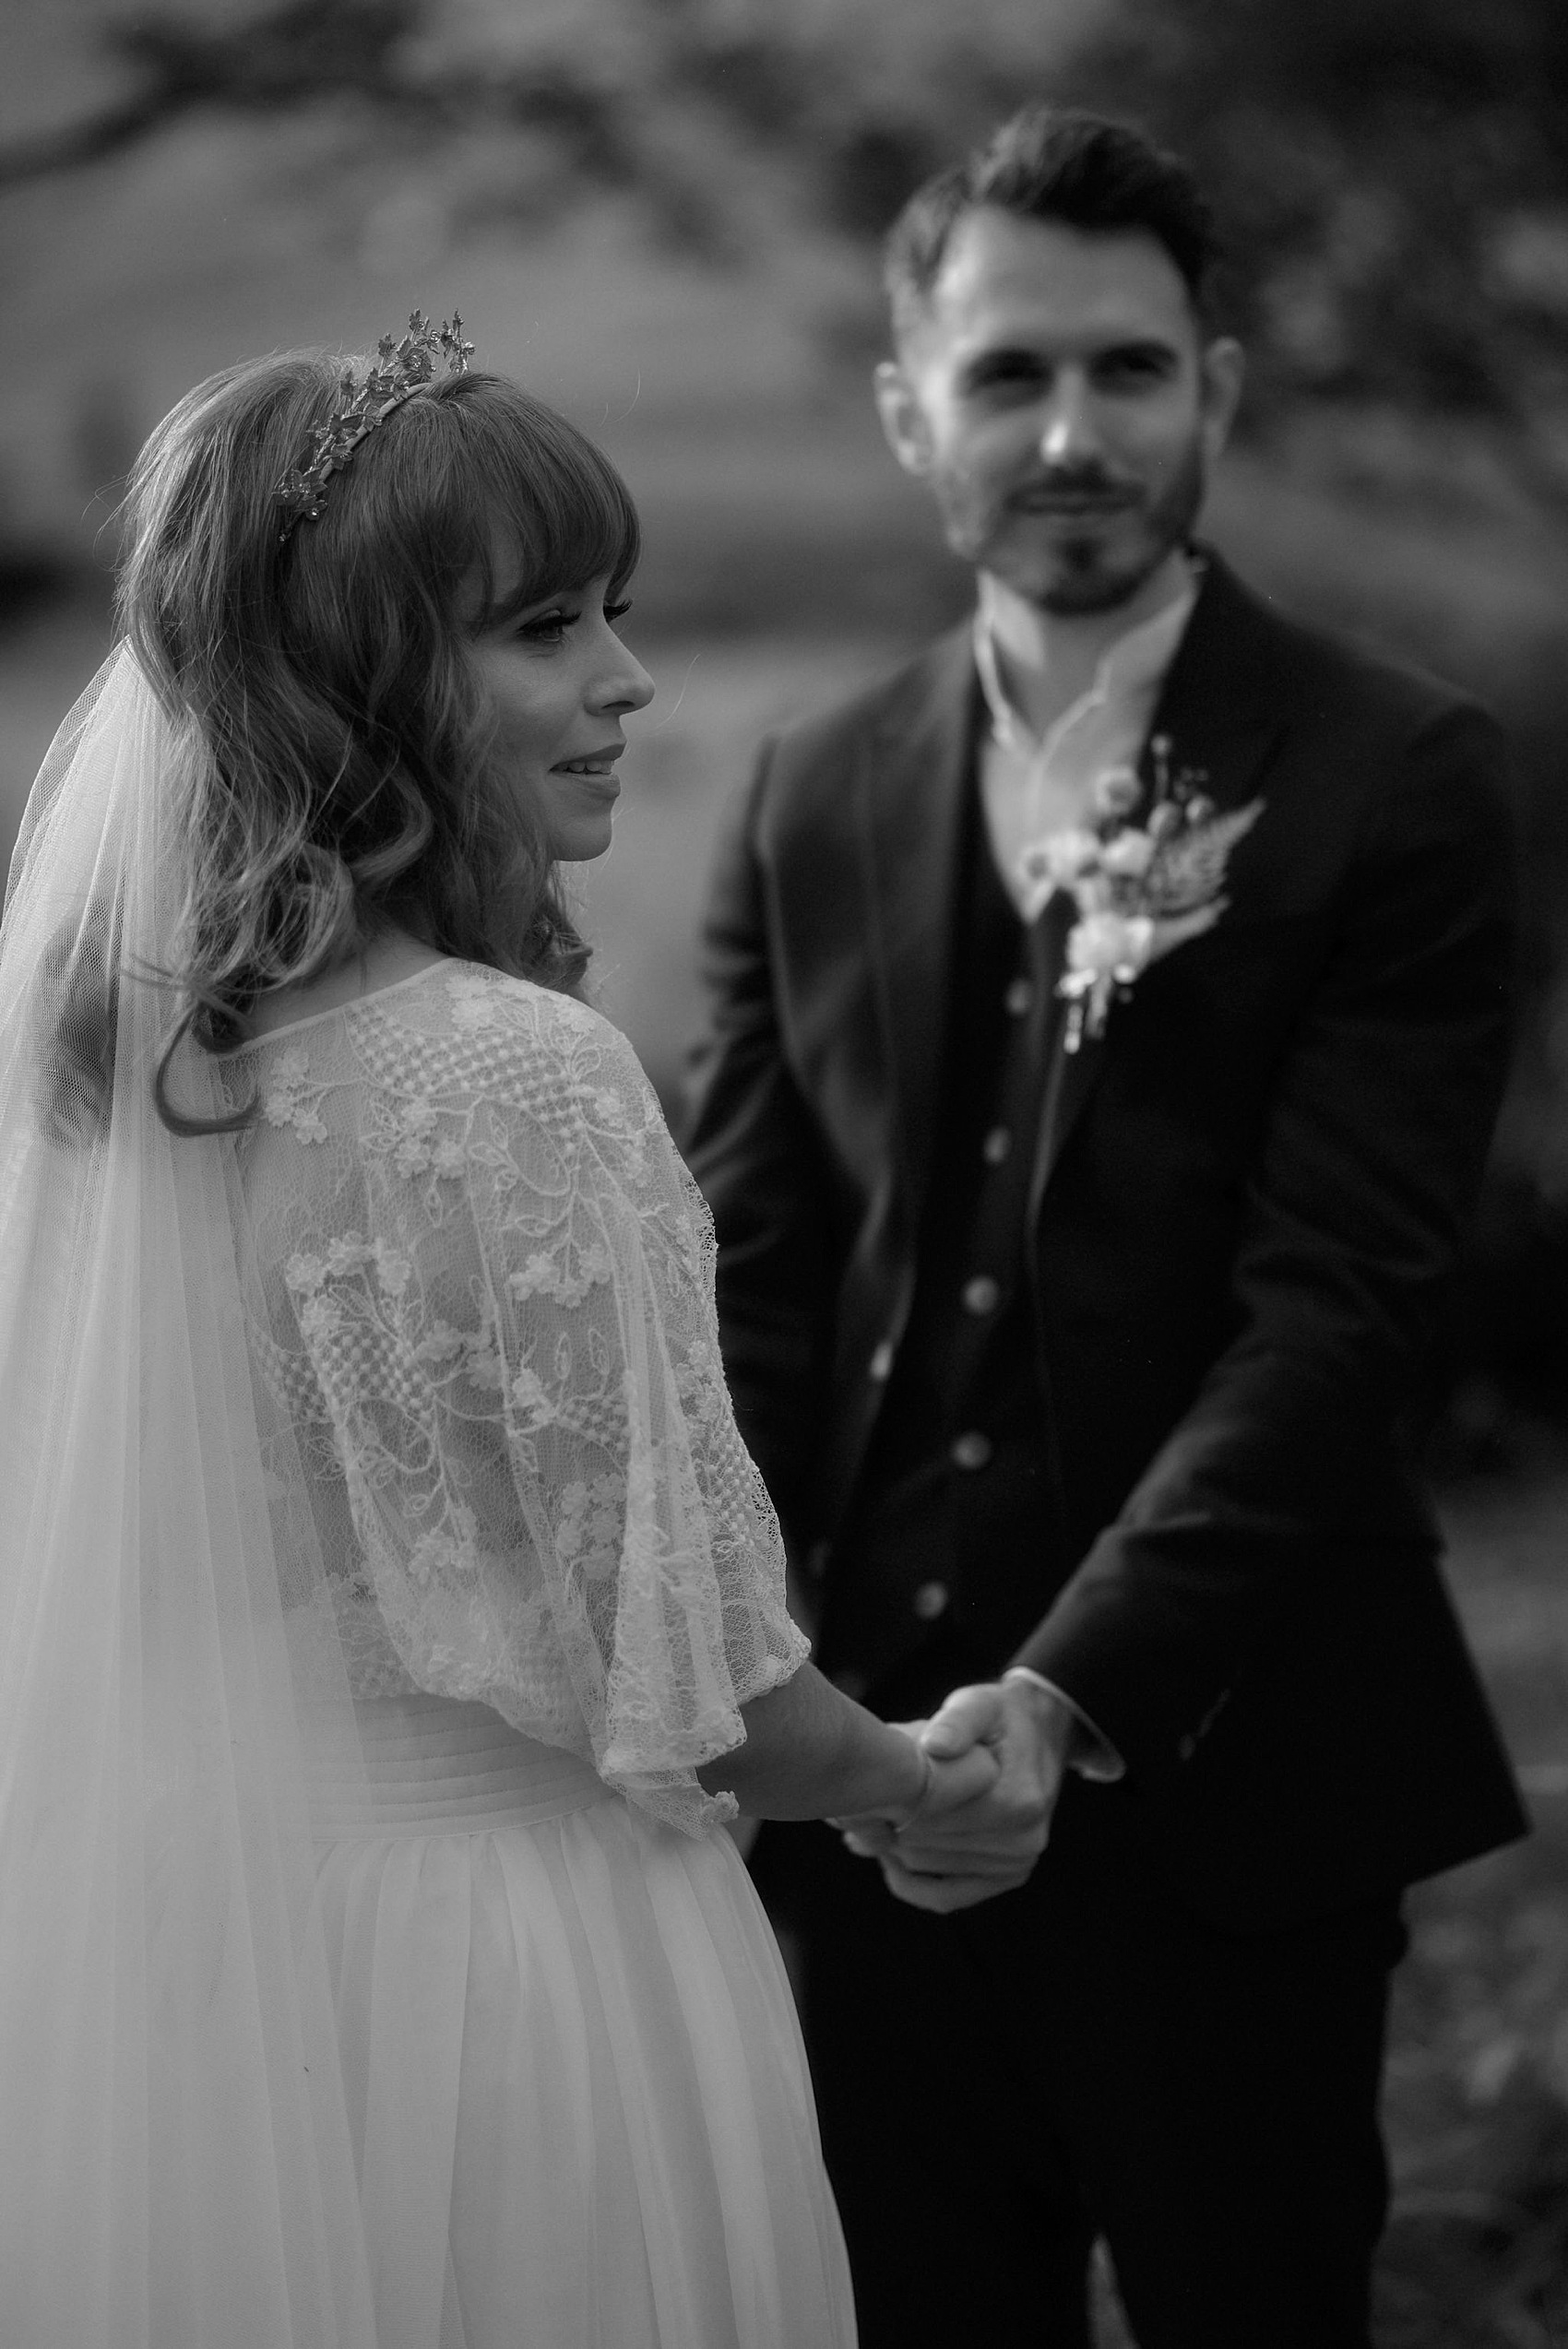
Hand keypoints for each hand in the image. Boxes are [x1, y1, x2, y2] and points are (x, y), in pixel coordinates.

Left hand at [849, 1677, 1072, 1914]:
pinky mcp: (1009, 1877)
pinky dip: (912, 1883)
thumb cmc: (1001, 1716)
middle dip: (884, 1826)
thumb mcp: (980, 1703)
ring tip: (868, 1823)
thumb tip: (934, 1746)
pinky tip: (890, 1857)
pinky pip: (947, 1897)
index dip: (889, 1803)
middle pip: (923, 1845)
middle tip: (851, 1808)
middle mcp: (1022, 1840)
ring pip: (926, 1869)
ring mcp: (1017, 1863)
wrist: (1043, 1737)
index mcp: (1017, 1799)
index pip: (930, 1815)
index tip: (862, 1787)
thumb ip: (957, 1721)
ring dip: (891, 1851)